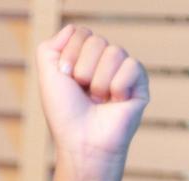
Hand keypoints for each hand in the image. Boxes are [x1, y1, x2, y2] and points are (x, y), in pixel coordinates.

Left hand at [35, 25, 149, 179]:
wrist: (82, 143)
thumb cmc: (65, 114)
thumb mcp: (48, 77)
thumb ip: (49, 48)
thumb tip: (73, 28)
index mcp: (83, 58)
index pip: (80, 33)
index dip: (69, 55)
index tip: (65, 78)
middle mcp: (104, 62)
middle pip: (96, 41)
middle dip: (83, 70)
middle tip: (83, 93)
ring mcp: (123, 70)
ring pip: (114, 52)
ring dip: (99, 82)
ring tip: (98, 101)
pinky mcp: (140, 82)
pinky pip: (131, 66)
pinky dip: (117, 87)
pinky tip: (115, 102)